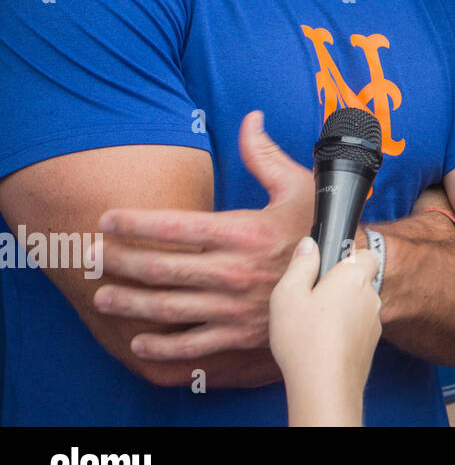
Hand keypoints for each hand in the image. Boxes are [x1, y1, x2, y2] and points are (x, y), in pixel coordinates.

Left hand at [94, 110, 314, 360]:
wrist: (354, 276)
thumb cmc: (324, 226)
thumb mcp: (299, 185)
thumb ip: (264, 155)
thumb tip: (251, 119)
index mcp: (245, 232)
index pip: (176, 226)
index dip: (136, 222)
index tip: (108, 219)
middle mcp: (236, 271)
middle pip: (163, 269)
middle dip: (121, 262)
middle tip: (92, 257)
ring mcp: (238, 306)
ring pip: (170, 308)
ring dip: (131, 303)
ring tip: (104, 296)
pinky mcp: (244, 333)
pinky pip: (195, 345)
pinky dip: (163, 346)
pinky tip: (140, 341)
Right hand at [270, 236, 381, 426]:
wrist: (325, 386)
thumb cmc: (304, 339)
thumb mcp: (287, 294)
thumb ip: (300, 265)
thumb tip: (309, 245)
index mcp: (354, 278)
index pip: (366, 254)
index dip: (348, 257)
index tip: (325, 269)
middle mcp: (371, 297)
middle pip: (360, 282)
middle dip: (340, 286)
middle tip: (311, 300)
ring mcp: (374, 323)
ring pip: (358, 307)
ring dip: (342, 310)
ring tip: (313, 326)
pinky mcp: (371, 346)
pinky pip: (358, 329)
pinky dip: (344, 332)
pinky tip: (323, 344)